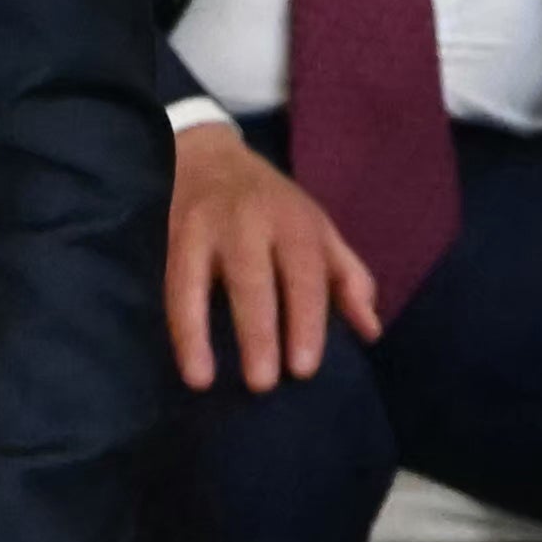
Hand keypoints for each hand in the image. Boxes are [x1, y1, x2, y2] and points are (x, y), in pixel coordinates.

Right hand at [163, 120, 377, 393]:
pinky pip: (172, 287)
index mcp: (295, 222)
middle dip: (257, 331)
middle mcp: (249, 221)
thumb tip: (369, 332)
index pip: (303, 274)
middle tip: (262, 383)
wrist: (210, 158)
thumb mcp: (319, 231)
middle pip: (252, 281)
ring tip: (204, 380)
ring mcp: (205, 228)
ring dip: (199, 333)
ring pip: (199, 283)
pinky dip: (179, 327)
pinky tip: (188, 365)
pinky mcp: (172, 238)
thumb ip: (348, 278)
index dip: (305, 321)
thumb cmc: (274, 206)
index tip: (304, 369)